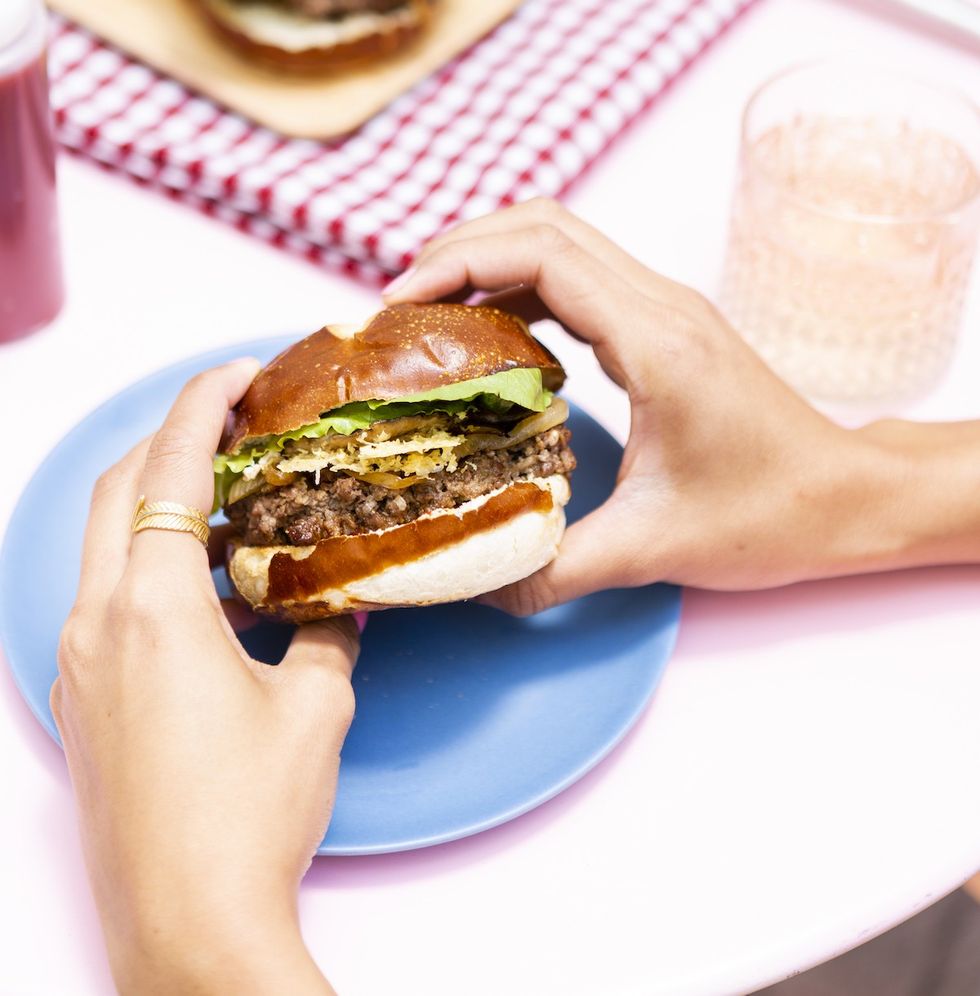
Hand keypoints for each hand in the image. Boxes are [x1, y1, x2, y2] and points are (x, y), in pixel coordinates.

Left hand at [53, 361, 357, 994]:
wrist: (188, 924)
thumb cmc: (248, 816)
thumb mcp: (313, 708)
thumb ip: (326, 637)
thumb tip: (336, 607)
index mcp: (153, 609)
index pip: (170, 472)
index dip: (202, 407)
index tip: (235, 374)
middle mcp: (99, 624)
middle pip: (115, 491)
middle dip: (169, 441)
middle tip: (230, 421)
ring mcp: (81, 663)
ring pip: (104, 545)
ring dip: (157, 506)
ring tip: (227, 498)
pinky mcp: (85, 700)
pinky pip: (107, 599)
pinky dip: (150, 566)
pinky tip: (207, 587)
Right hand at [385, 199, 979, 610]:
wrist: (843, 499)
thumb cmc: (768, 515)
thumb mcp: (650, 549)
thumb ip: (554, 568)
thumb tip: (475, 583)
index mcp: (657, 342)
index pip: (544, 255)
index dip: (460, 263)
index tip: (401, 301)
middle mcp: (662, 307)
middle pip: (544, 226)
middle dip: (461, 248)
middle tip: (402, 303)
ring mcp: (667, 310)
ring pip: (562, 243)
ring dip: (490, 262)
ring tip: (432, 314)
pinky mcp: (665, 329)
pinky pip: (580, 281)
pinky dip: (523, 290)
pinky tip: (492, 340)